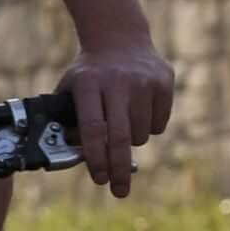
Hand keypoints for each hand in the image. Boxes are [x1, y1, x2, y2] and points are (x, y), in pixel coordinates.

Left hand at [58, 41, 174, 196]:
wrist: (120, 38)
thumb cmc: (90, 73)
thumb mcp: (71, 88)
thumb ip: (66, 119)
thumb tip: (66, 156)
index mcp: (89, 84)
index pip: (93, 129)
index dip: (97, 157)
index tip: (99, 179)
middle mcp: (117, 82)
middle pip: (120, 137)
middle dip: (119, 169)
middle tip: (119, 191)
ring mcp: (143, 82)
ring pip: (141, 134)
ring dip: (132, 140)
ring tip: (124, 122)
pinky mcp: (163, 83)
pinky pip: (159, 124)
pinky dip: (150, 127)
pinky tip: (140, 109)